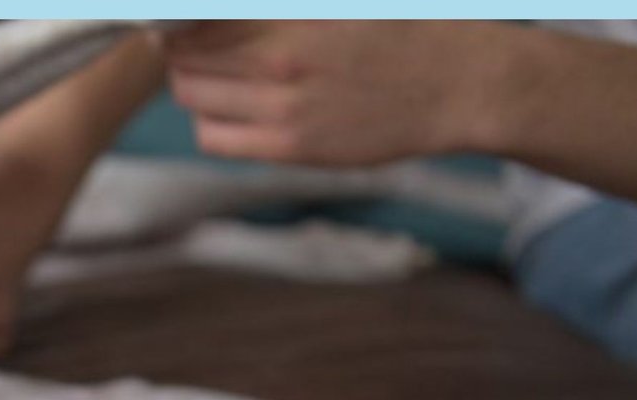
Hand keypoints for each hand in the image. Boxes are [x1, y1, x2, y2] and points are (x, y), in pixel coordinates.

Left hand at [168, 21, 497, 165]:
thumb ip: (274, 8)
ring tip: (214, 75)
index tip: (182, 19)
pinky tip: (230, 108)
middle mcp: (280, 65)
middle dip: (181, 51)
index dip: (180, 20)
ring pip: (193, 99)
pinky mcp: (290, 148)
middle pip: (184, 60)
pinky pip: (216, 138)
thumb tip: (227, 11)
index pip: (196, 23)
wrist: (455, 83)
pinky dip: (210, 121)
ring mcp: (283, 111)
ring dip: (193, 85)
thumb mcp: (339, 3)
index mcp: (291, 21)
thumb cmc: (401, 28)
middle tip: (194, 45)